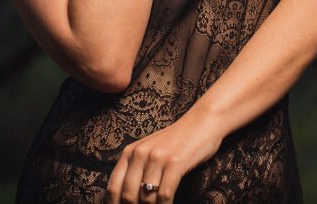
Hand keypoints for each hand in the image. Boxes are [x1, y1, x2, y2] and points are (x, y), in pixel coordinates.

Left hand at [105, 108, 222, 202]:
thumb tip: (128, 198)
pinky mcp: (175, 162)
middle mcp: (140, 154)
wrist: (203, 121)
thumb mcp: (151, 151)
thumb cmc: (178, 140)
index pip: (113, 188)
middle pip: (128, 196)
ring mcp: (158, 157)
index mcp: (130, 152)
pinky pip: (164, 194)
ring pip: (146, 198)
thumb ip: (137, 169)